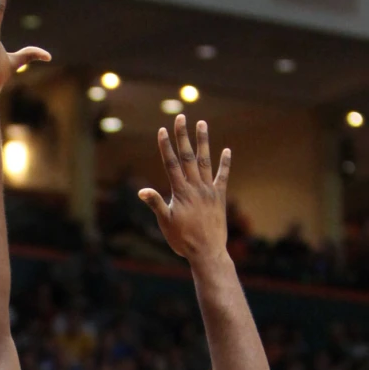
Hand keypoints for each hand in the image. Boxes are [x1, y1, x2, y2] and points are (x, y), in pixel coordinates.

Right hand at [139, 114, 231, 267]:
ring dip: (203, 141)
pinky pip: (223, 176)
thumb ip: (155, 204)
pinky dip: (224, 163)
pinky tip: (226, 150)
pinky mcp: (220, 197)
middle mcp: (195, 187)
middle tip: (181, 117)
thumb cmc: (183, 240)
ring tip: (201, 123)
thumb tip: (141, 191)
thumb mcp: (165, 223)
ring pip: (205, 161)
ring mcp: (209, 190)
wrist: (207, 252)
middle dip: (183, 136)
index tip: (162, 130)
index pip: (172, 164)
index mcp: (180, 192)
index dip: (166, 147)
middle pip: (188, 157)